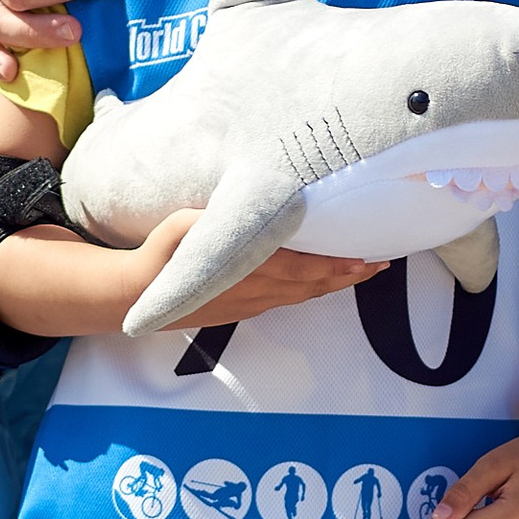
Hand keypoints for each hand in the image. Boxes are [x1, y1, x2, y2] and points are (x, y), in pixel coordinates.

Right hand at [125, 206, 380, 328]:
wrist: (137, 296)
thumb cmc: (159, 254)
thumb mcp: (179, 226)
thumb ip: (208, 220)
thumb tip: (236, 209)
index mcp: (243, 269)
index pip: (298, 268)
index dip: (332, 265)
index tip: (361, 258)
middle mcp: (253, 292)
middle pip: (311, 285)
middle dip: (348, 275)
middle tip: (381, 264)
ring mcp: (251, 304)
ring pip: (303, 296)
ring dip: (336, 284)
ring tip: (365, 271)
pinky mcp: (246, 309)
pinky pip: (289, 300)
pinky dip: (314, 290)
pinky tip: (325, 282)